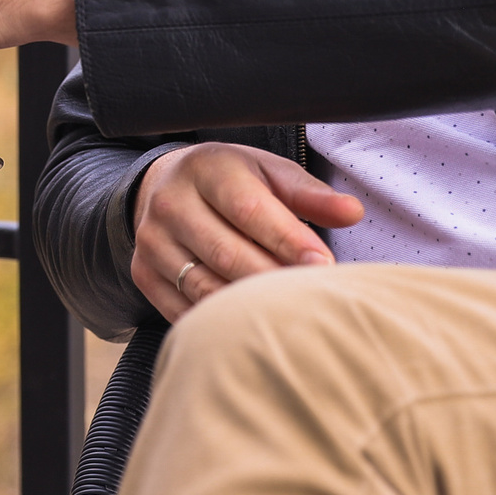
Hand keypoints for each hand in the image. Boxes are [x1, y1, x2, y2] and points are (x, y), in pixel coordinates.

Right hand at [131, 142, 361, 318]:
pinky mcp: (143, 274)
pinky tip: (253, 325)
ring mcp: (151, 242)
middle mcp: (170, 203)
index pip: (248, 208)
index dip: (288, 240)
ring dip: (249, 306)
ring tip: (288, 315)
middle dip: (274, 279)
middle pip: (225, 252)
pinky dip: (221, 321)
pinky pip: (184, 309)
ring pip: (204, 286)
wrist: (165, 187)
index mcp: (205, 169)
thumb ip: (309, 194)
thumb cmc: (231, 181)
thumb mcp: (269, 173)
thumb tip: (352, 212)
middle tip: (314, 298)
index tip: (324, 266)